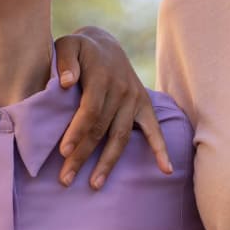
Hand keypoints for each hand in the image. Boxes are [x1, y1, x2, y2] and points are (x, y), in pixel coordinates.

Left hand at [52, 27, 171, 188]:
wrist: (105, 44)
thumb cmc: (80, 50)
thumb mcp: (68, 46)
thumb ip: (65, 62)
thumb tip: (66, 82)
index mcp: (100, 77)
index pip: (89, 110)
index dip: (77, 132)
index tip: (64, 152)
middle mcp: (120, 90)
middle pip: (101, 129)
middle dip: (83, 156)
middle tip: (66, 179)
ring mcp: (134, 100)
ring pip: (121, 136)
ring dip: (108, 162)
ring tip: (95, 184)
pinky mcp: (144, 105)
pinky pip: (154, 130)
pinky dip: (161, 150)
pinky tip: (165, 170)